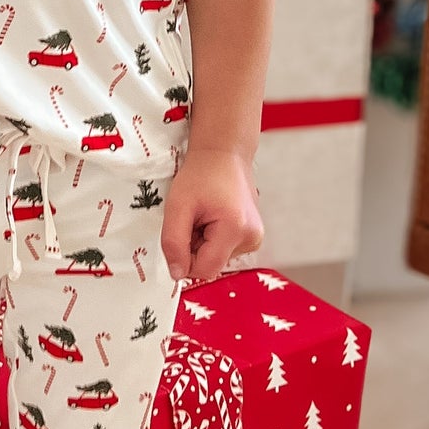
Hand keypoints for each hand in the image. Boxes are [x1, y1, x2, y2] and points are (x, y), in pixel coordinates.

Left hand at [161, 146, 262, 285]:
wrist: (224, 154)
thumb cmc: (201, 174)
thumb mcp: (177, 206)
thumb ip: (173, 243)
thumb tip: (176, 274)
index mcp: (235, 230)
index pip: (205, 269)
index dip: (185, 259)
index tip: (181, 233)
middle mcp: (251, 238)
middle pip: (211, 264)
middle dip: (194, 247)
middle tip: (192, 219)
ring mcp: (255, 238)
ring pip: (217, 258)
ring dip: (202, 243)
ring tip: (203, 215)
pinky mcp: (252, 236)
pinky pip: (224, 250)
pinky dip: (212, 239)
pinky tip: (212, 217)